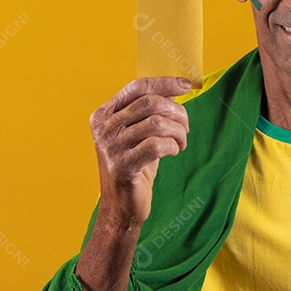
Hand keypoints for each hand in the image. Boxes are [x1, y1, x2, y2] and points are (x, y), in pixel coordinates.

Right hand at [88, 76, 192, 226]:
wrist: (121, 207)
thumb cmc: (135, 167)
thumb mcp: (141, 134)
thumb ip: (152, 111)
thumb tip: (177, 87)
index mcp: (103, 115)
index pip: (137, 87)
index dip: (164, 83)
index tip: (187, 85)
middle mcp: (103, 128)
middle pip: (149, 103)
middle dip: (176, 111)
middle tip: (185, 126)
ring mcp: (110, 148)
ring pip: (156, 123)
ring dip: (177, 131)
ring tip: (181, 142)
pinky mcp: (122, 166)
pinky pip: (156, 145)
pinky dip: (172, 146)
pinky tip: (174, 152)